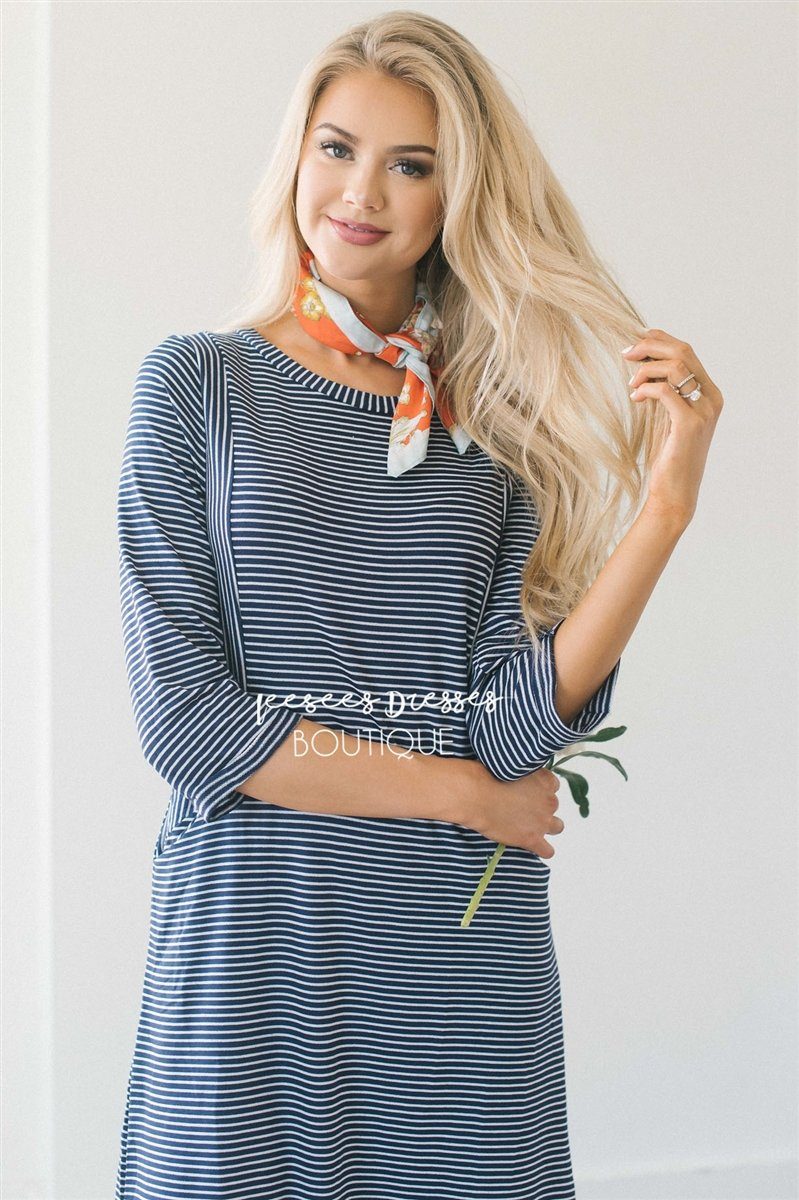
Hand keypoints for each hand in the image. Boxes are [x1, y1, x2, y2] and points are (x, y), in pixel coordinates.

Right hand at [454, 761, 564, 857]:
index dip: (540, 790)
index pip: (553, 785)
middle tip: (522, 808)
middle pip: (553, 805)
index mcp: (545, 780)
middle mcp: (549, 800)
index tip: (527, 791)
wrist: (477, 796)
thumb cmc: (488, 777)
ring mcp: (542, 821)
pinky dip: (542, 849)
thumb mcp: (511, 766)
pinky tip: (532, 846)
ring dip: (547, 827)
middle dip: (541, 807)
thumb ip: (523, 773)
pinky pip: (548, 851)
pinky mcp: (532, 839)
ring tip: (531, 827)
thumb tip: (519, 778)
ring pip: (557, 827)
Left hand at [624, 329, 723, 526]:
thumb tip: (642, 363)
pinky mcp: (690, 424)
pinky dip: (646, 389)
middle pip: (683, 351)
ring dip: (646, 369)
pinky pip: (665, 392)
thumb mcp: (666, 416)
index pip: (686, 351)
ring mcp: (704, 411)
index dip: (659, 340)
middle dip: (650, 346)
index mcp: (709, 393)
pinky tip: (635, 398)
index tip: (634, 342)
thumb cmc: (668, 455)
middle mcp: (712, 398)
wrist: (675, 492)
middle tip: (626, 353)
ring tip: (631, 384)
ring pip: (675, 367)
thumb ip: (663, 390)